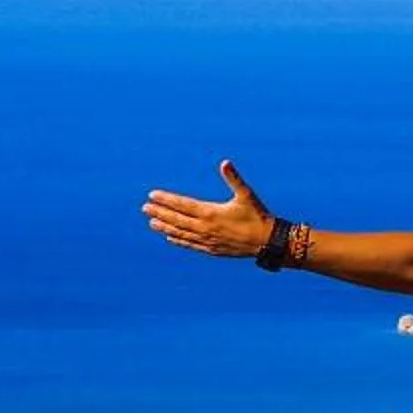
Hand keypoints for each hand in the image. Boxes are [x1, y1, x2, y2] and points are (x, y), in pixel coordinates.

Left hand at [144, 160, 275, 258]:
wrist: (268, 242)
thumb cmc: (258, 215)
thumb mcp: (246, 195)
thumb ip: (233, 178)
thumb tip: (225, 162)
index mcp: (211, 213)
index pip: (183, 205)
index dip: (167, 199)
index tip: (152, 195)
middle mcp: (206, 228)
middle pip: (177, 219)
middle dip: (160, 212)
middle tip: (144, 208)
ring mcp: (208, 240)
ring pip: (181, 233)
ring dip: (165, 227)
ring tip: (151, 223)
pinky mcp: (212, 249)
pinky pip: (190, 244)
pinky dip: (178, 240)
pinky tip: (169, 237)